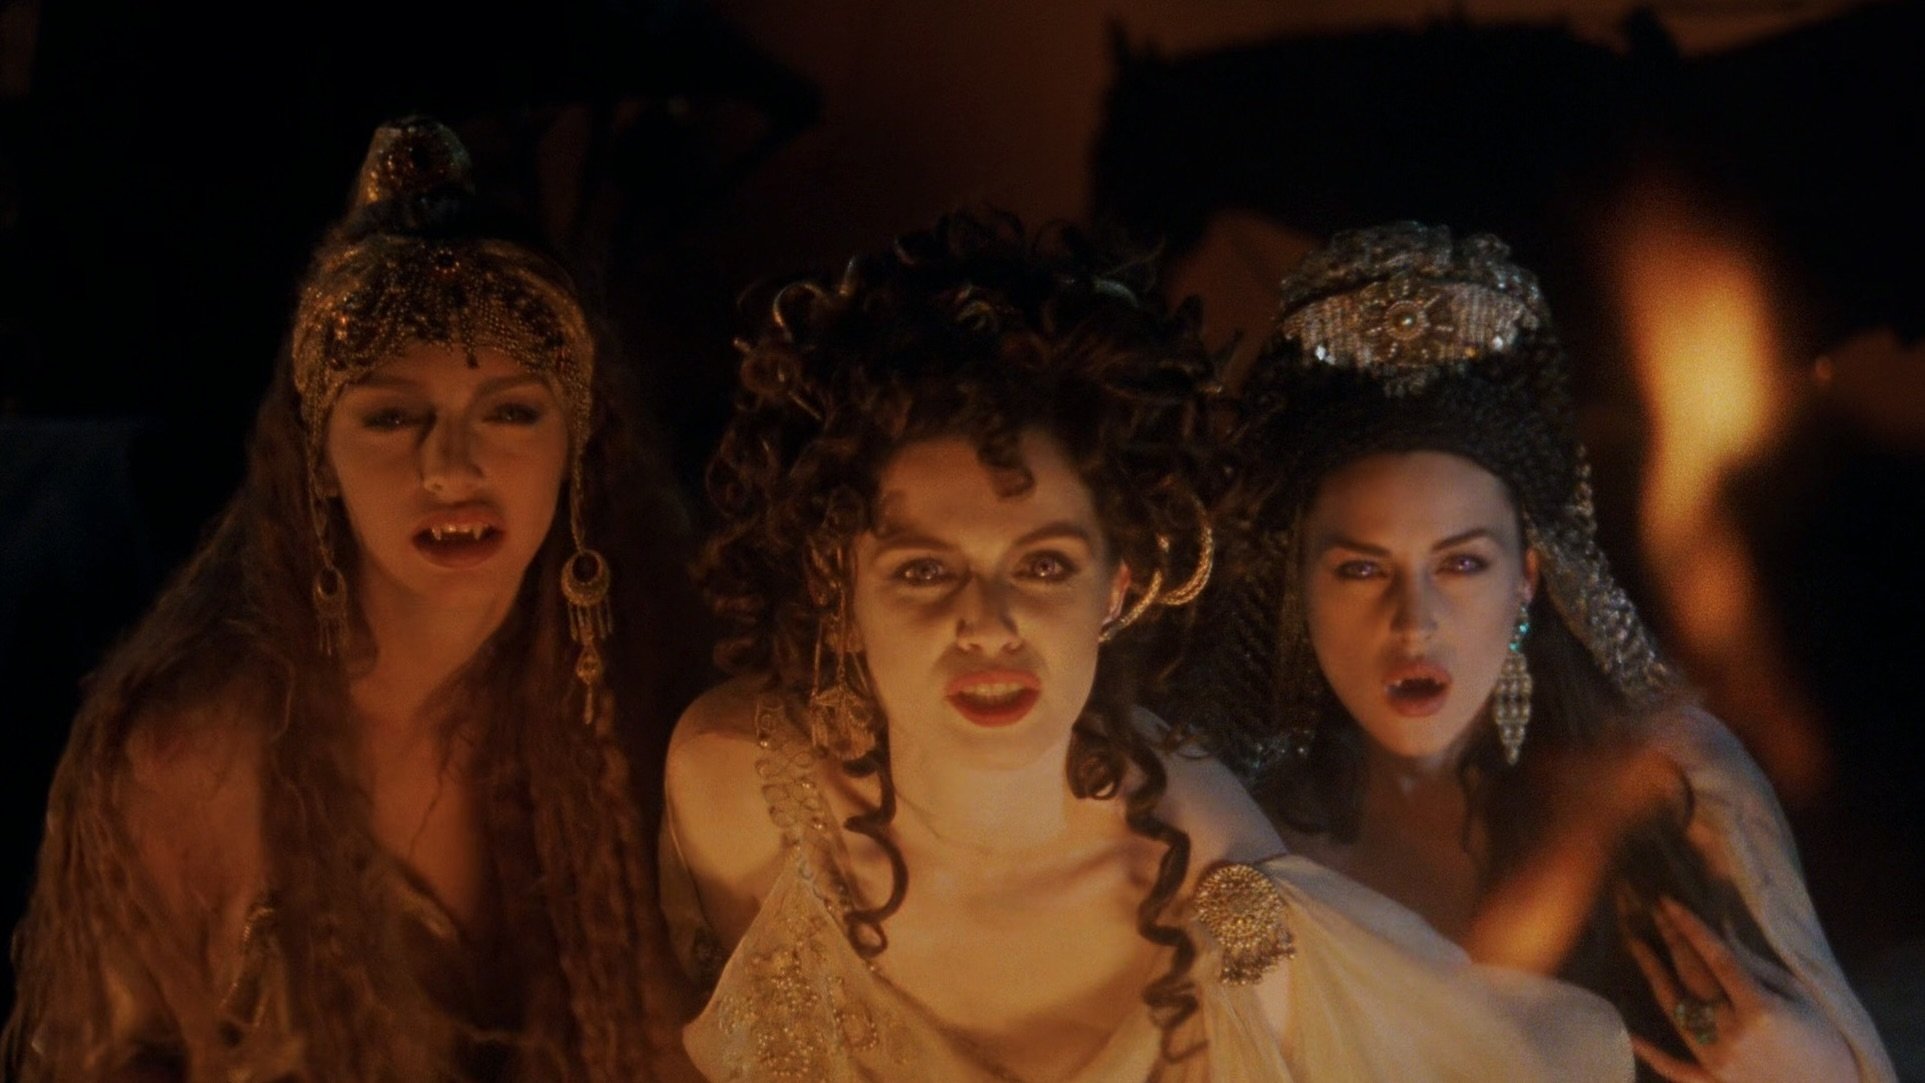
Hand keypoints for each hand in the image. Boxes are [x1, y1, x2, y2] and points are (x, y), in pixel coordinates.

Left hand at [1626, 896, 1856, 1082]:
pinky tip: (1628, 1033)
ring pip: (1675, 1011)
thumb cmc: (1823, 1039)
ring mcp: (1718, 1061)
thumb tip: (1720, 939)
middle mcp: (1732, 1033)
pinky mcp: (1712, 1082)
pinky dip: (1652, 1053)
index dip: (1690, 928)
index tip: (1668, 902)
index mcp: (1759, 1009)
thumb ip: (1755, 968)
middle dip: (1671, 940)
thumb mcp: (1797, 995)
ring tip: (1636, 943)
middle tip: (1653, 911)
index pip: (1715, 958)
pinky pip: (1675, 1067)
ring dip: (1654, 975)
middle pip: (1690, 978)